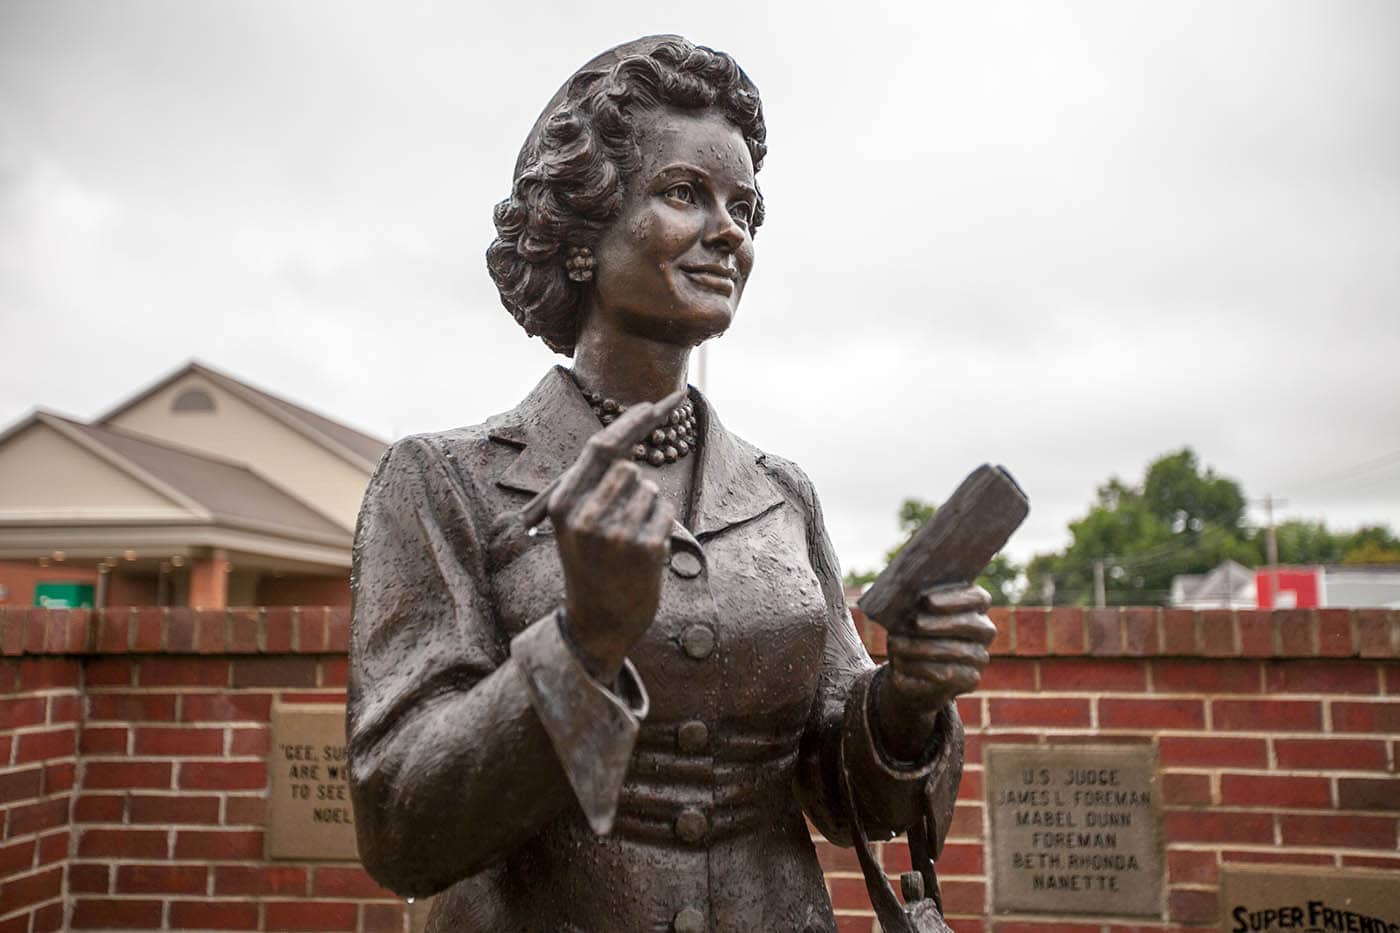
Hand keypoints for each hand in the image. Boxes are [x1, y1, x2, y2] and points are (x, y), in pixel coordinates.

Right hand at [549, 420, 675, 682]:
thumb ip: (592, 487)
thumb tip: (626, 447)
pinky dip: (662, 525)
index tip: (653, 405)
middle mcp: (586, 516)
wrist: (599, 623)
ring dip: (649, 508)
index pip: (600, 448)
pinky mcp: (645, 548)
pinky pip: (666, 510)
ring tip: (631, 541)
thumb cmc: (591, 567)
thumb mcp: (575, 526)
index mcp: (564, 505)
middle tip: (625, 518)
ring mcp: (616, 533)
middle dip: (635, 485)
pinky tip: (646, 551)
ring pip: (651, 488)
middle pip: (629, 467)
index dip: (629, 423)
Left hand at [876, 583, 994, 759]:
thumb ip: (910, 605)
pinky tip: (903, 671)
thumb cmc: (907, 636)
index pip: (978, 597)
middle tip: (914, 623)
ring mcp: (977, 662)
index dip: (955, 597)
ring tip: (898, 645)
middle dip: (941, 624)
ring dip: (925, 650)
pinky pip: (947, 679)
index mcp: (973, 610)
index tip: (926, 598)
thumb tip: (898, 595)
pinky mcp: (965, 686)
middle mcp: (982, 637)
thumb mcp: (907, 617)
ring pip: (958, 653)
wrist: (909, 677)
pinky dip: (922, 674)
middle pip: (972, 626)